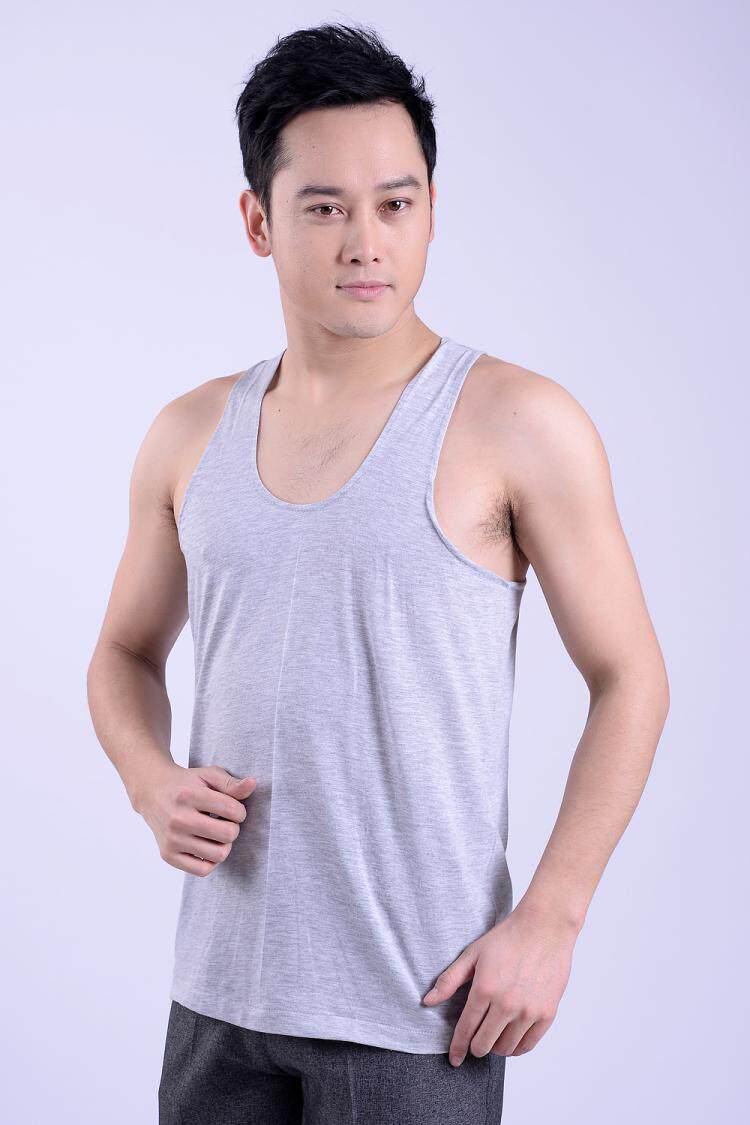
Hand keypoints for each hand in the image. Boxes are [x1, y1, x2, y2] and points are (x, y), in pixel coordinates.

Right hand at [137, 762, 256, 875]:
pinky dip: (211, 861)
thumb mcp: (209, 776)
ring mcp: (172, 839)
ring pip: (218, 855)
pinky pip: (202, 870)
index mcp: (189, 795)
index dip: (240, 811)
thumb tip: (252, 784)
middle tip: (224, 821)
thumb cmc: (187, 784)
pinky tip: (207, 846)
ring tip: (216, 833)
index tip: (232, 808)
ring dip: (224, 845)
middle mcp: (178, 819)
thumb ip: (231, 783)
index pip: (232, 810)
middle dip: (233, 828)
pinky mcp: (168, 855)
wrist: (152, 793)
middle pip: (228, 834)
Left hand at [421, 900, 578, 1064]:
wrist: (544, 927)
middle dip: (475, 1046)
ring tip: (493, 1035)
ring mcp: (528, 1010)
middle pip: (484, 1044)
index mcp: (485, 989)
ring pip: (506, 1048)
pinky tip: (511, 1038)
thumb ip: (449, 980)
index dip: (457, 1047)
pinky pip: (528, 1045)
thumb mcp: (473, 954)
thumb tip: (428, 1001)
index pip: (466, 1029)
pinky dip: (517, 1047)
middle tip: (475, 1041)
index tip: (455, 1059)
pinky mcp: (547, 1013)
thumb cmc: (507, 938)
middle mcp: (506, 1004)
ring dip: (496, 1047)